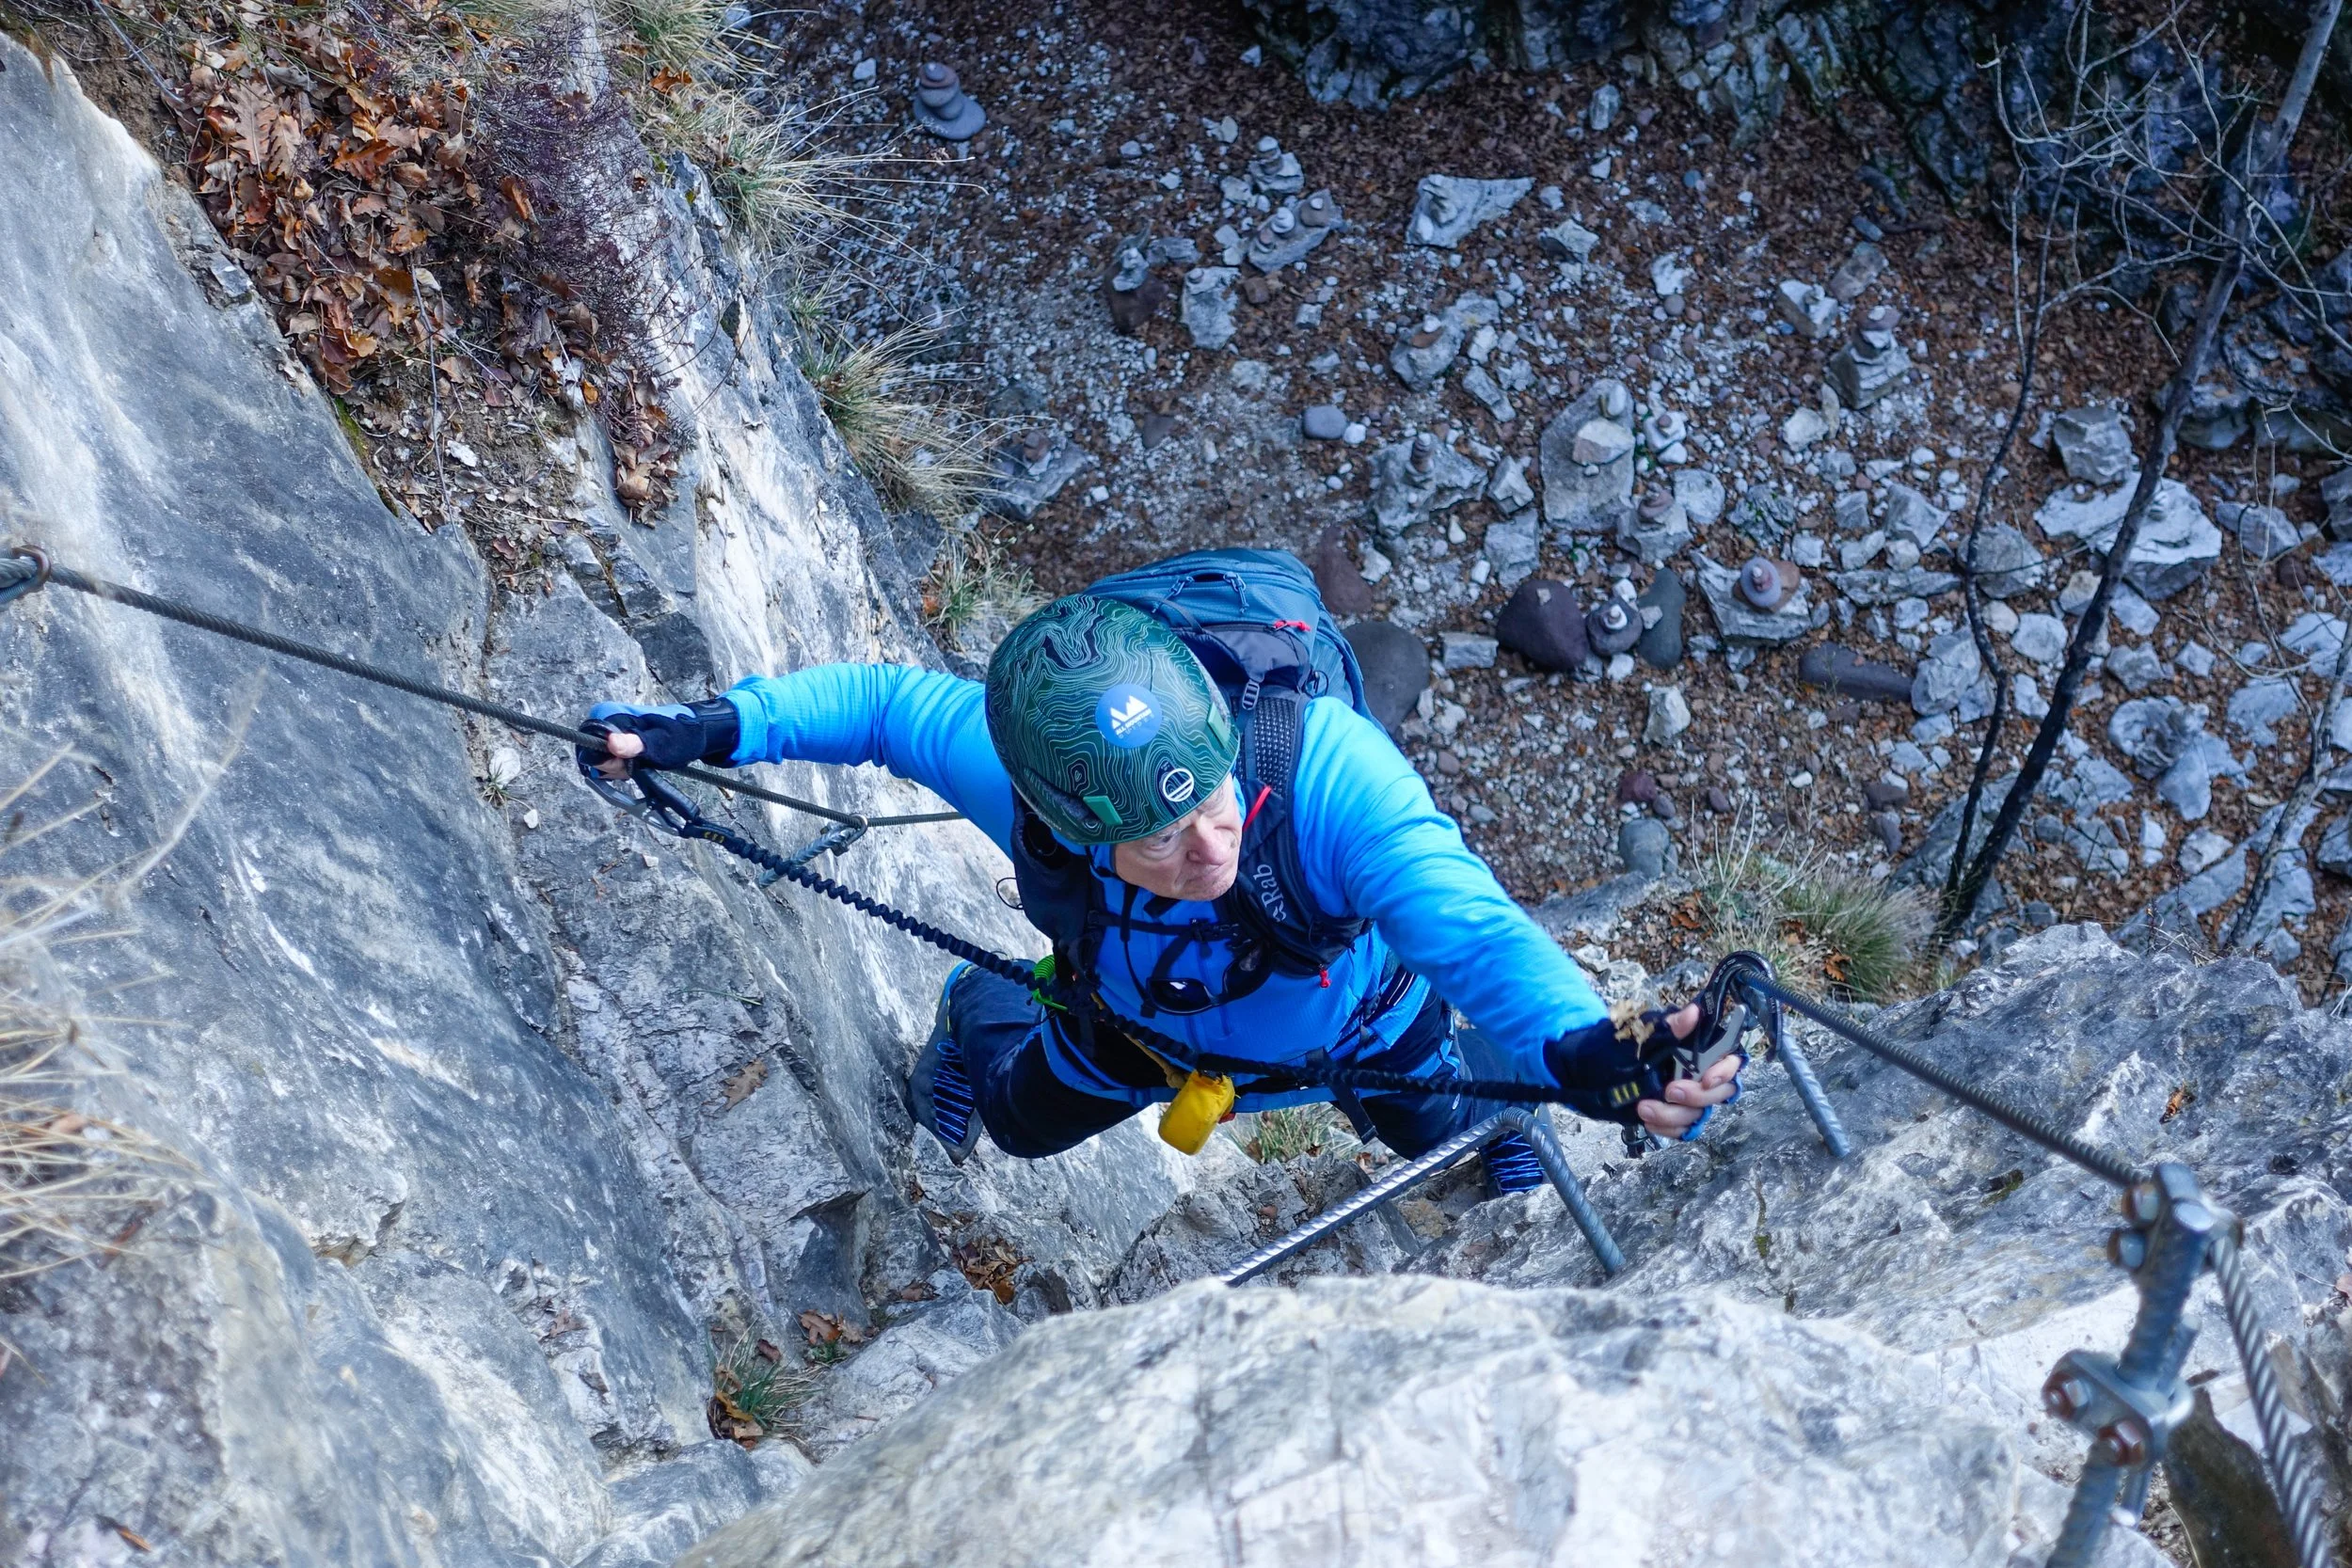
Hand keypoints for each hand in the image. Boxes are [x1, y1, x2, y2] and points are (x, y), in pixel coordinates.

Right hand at [575, 700, 738, 780]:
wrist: (695, 732)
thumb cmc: (680, 735)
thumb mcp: (660, 743)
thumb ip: (635, 744)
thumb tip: (611, 743)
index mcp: (607, 713)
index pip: (585, 746)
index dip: (603, 761)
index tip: (624, 765)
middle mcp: (603, 719)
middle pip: (590, 755)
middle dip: (611, 767)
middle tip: (635, 766)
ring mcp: (609, 730)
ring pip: (599, 760)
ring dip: (618, 769)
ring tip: (640, 764)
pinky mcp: (616, 740)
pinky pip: (608, 760)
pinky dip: (621, 768)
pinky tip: (637, 765)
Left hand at [1636, 1003, 1741, 1136]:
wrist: (1594, 1067)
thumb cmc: (1623, 1044)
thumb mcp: (1644, 1032)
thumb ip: (1670, 1027)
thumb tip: (1692, 1012)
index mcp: (1700, 1051)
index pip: (1730, 1061)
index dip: (1725, 1072)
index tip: (1707, 1079)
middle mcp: (1700, 1075)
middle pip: (1720, 1093)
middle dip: (1697, 1096)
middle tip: (1670, 1091)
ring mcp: (1689, 1098)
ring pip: (1698, 1115)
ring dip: (1673, 1115)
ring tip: (1644, 1107)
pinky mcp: (1675, 1117)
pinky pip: (1682, 1130)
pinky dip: (1667, 1128)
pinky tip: (1648, 1121)